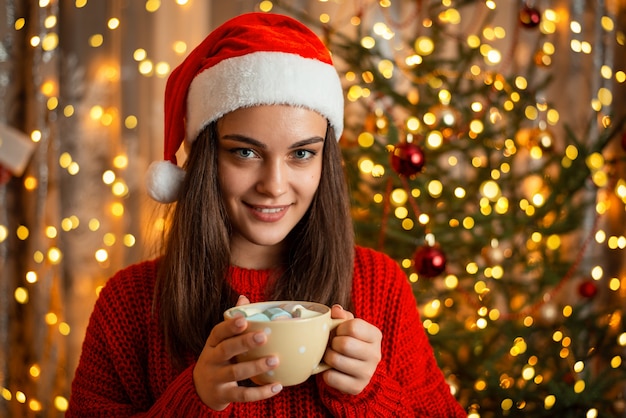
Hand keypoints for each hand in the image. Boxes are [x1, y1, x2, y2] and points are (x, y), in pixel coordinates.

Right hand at [193, 295, 282, 410]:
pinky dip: (260, 393)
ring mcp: (216, 379)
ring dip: (255, 366)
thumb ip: (232, 322)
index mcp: (212, 343)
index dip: (230, 326)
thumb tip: (244, 298)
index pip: (218, 332)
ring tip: (274, 360)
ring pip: (235, 373)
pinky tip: (277, 386)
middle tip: (263, 336)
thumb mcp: (220, 341)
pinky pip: (242, 395)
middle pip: (225, 350)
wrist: (200, 390)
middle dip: (244, 343)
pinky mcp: (223, 395)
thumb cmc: (218, 358)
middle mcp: (211, 360)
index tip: (243, 320)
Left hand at [321, 305, 381, 394]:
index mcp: (375, 335)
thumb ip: (342, 316)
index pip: (353, 326)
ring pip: (335, 360)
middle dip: (332, 343)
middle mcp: (375, 355)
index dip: (340, 328)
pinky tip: (331, 369)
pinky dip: (325, 372)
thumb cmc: (349, 341)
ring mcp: (367, 373)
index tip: (339, 332)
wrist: (354, 370)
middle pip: (344, 344)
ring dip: (327, 357)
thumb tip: (336, 310)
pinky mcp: (356, 387)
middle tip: (333, 345)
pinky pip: (330, 377)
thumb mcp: (347, 326)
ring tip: (331, 356)